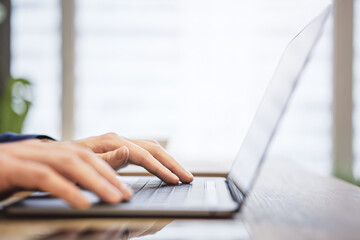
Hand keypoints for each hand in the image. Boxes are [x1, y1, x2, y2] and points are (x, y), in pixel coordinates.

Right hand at [0, 139, 131, 208]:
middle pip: (83, 156)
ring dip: (95, 181)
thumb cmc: (6, 177)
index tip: (125, 188)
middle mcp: (40, 149)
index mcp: (49, 150)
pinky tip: (83, 203)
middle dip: (109, 175)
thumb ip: (65, 176)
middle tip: (126, 195)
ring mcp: (25, 155)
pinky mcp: (9, 168)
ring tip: (113, 199)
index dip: (110, 168)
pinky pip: (43, 176)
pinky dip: (67, 189)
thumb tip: (96, 181)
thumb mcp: (38, 176)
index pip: (87, 154)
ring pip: (68, 163)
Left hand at [74, 133, 192, 183]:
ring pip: (152, 148)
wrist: (54, 157)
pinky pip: (145, 151)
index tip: (175, 180)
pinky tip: (164, 168)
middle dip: (172, 163)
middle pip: (154, 148)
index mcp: (112, 142)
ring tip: (182, 174)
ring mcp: (120, 142)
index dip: (161, 169)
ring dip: (168, 160)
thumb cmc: (65, 165)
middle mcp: (119, 139)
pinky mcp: (120, 148)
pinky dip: (159, 159)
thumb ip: (106, 159)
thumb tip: (128, 151)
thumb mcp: (81, 166)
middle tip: (188, 178)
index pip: (144, 155)